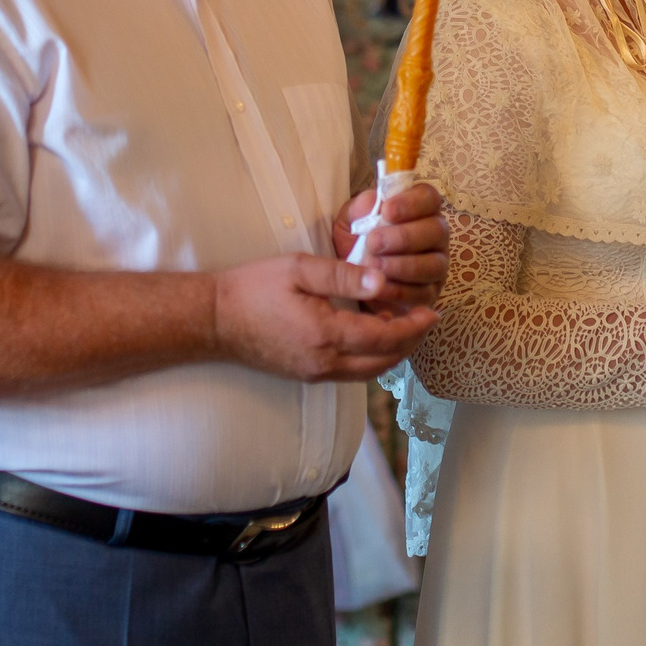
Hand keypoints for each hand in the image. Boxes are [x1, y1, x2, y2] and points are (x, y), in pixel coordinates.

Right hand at [211, 253, 437, 381]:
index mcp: (324, 335)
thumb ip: (342, 276)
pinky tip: (374, 336)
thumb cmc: (253, 288)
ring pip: (369, 372)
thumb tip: (382, 282)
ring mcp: (314, 374)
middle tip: (426, 320)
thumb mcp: (298, 269)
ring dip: (393, 353)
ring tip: (406, 327)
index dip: (413, 327)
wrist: (213, 320)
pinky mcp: (306, 376)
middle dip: (411, 343)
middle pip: (384, 362)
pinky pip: (351, 372)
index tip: (432, 312)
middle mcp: (323, 363)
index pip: (384, 338)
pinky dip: (372, 358)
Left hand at [332, 181, 447, 309]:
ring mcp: (437, 266)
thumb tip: (373, 200)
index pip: (429, 197)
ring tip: (374, 266)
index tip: (387, 210)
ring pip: (434, 264)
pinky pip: (424, 293)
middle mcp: (435, 235)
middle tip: (374, 242)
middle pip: (437, 230)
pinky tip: (378, 287)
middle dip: (404, 236)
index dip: (412, 202)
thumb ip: (360, 209)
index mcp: (419, 209)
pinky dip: (399, 291)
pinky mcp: (430, 294)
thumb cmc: (355, 243)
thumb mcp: (349, 222)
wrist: (351, 281)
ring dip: (403, 265)